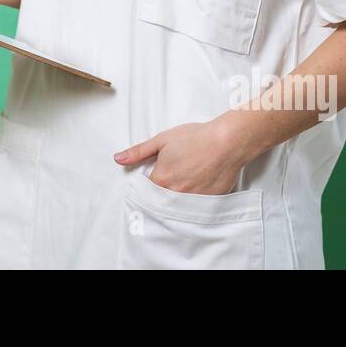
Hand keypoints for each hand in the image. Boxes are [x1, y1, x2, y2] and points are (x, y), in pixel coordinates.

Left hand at [111, 115, 253, 194]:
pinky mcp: (208, 203)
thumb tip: (118, 159)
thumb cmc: (196, 138)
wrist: (227, 141)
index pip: (145, 190)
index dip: (146, 184)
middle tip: (169, 181)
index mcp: (161, 179)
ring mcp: (192, 201)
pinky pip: (194, 208)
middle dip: (159, 194)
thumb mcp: (162, 140)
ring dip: (174, 200)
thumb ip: (138, 152)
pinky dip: (192, 203)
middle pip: (159, 201)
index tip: (153, 177)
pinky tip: (196, 189)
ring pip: (176, 207)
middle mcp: (175, 194)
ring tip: (182, 185)